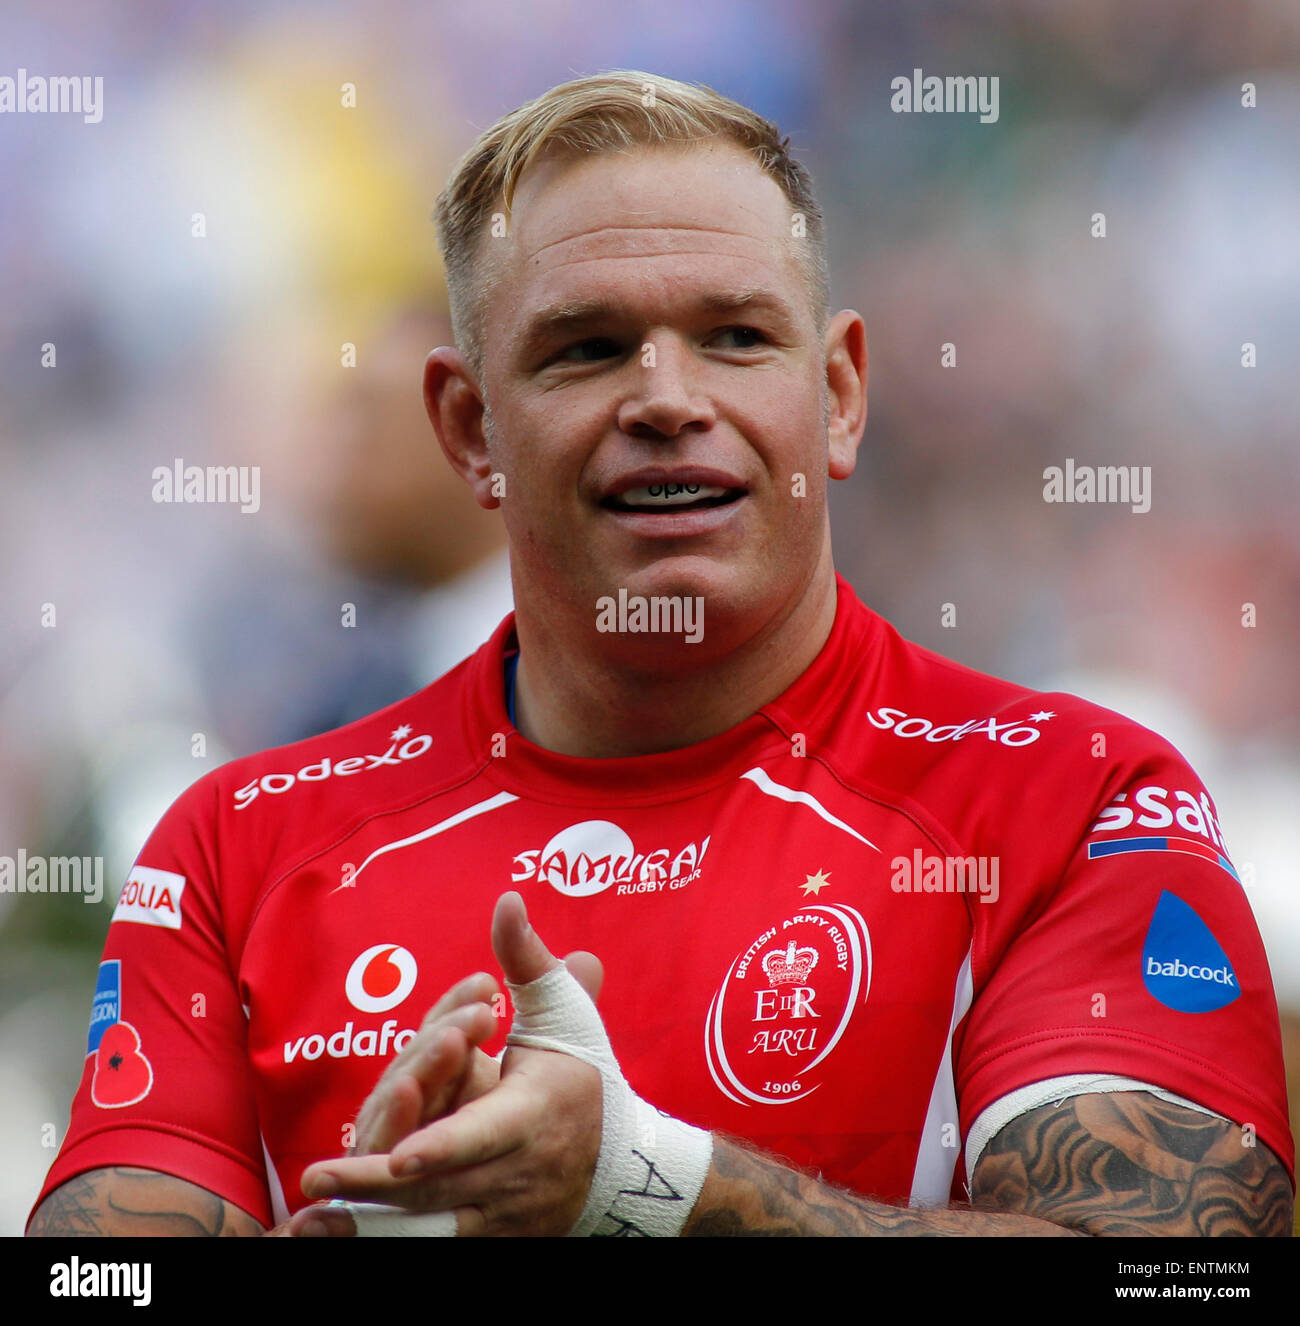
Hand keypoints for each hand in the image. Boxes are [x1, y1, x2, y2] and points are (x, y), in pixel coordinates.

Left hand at [289, 895, 604, 1235]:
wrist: (625, 1162)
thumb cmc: (584, 1073)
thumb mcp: (560, 1013)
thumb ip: (526, 960)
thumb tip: (505, 901)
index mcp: (530, 1114)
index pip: (481, 1133)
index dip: (441, 1146)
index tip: (398, 1156)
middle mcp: (514, 1172)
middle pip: (439, 1188)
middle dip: (375, 1189)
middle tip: (317, 1182)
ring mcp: (503, 1215)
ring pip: (433, 1227)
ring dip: (374, 1227)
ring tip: (313, 1224)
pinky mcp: (493, 1237)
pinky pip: (438, 1244)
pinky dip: (394, 1244)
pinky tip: (347, 1238)